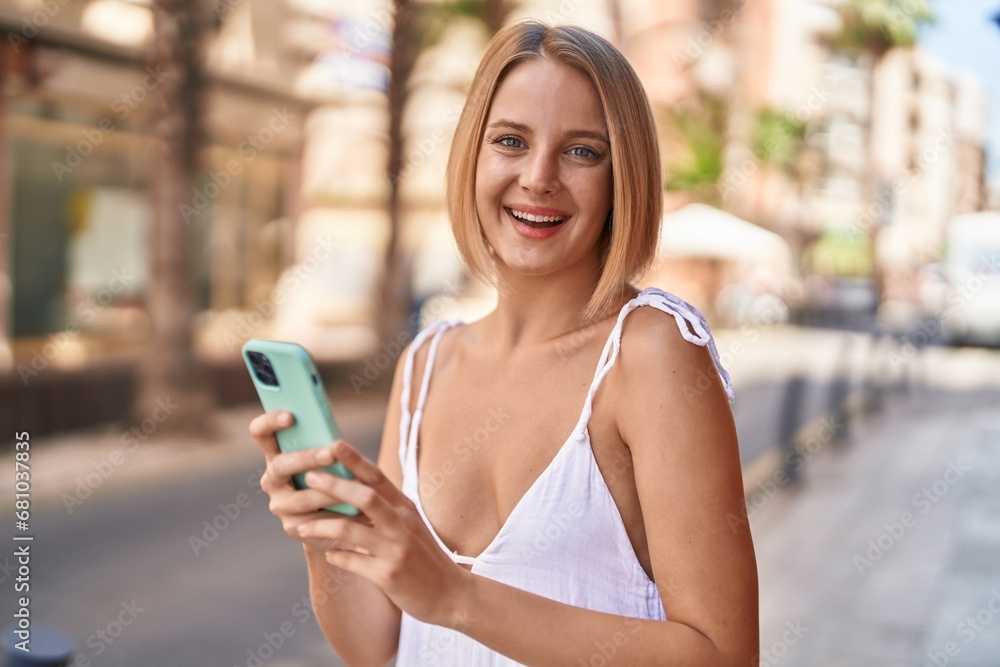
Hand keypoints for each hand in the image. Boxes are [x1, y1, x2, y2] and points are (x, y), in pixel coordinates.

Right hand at [248, 411, 371, 549]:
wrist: (338, 517)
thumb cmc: (333, 476)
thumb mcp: (329, 458)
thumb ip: (327, 446)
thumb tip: (339, 440)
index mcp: (276, 454)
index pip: (261, 433)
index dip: (270, 422)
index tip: (291, 416)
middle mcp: (272, 479)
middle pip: (281, 465)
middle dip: (306, 458)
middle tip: (330, 454)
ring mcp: (280, 505)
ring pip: (300, 498)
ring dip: (327, 491)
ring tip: (352, 486)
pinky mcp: (292, 527)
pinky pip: (313, 521)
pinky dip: (335, 514)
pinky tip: (354, 510)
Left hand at [297, 439, 471, 627]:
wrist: (451, 594)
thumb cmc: (424, 556)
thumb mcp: (410, 525)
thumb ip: (385, 508)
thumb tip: (352, 488)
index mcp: (405, 508)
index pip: (378, 476)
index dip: (355, 459)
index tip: (333, 443)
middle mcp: (402, 524)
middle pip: (364, 496)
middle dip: (333, 485)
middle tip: (308, 477)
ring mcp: (395, 550)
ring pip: (350, 529)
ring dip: (321, 525)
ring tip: (300, 525)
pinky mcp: (388, 576)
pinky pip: (352, 562)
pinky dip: (336, 556)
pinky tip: (329, 553)